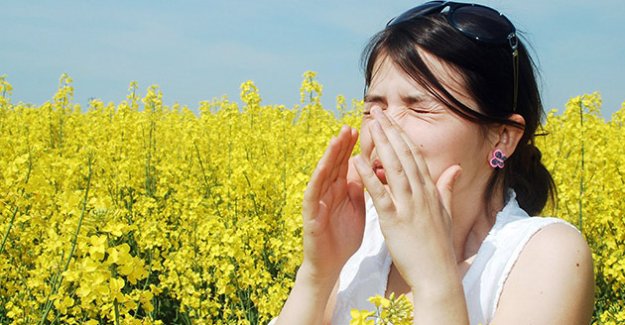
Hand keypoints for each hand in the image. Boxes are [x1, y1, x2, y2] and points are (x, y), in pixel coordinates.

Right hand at [300, 125, 364, 282]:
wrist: (331, 264)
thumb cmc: (343, 237)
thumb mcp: (357, 209)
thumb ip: (360, 189)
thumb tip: (367, 168)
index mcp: (341, 190)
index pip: (347, 163)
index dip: (354, 147)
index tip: (364, 129)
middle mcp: (327, 191)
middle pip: (334, 164)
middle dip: (342, 145)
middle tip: (350, 126)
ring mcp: (317, 201)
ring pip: (323, 173)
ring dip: (329, 156)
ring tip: (336, 139)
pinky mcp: (310, 214)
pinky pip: (313, 194)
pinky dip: (317, 179)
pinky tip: (323, 167)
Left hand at [353, 108, 462, 292]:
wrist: (438, 275)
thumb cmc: (439, 247)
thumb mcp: (445, 213)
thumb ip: (446, 188)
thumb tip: (455, 168)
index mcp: (430, 191)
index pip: (415, 156)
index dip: (402, 135)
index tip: (392, 120)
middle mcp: (421, 194)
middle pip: (404, 155)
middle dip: (391, 131)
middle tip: (378, 112)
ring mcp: (409, 206)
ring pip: (394, 168)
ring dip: (381, 145)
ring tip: (370, 125)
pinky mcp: (395, 220)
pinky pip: (380, 194)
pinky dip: (368, 176)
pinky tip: (357, 160)